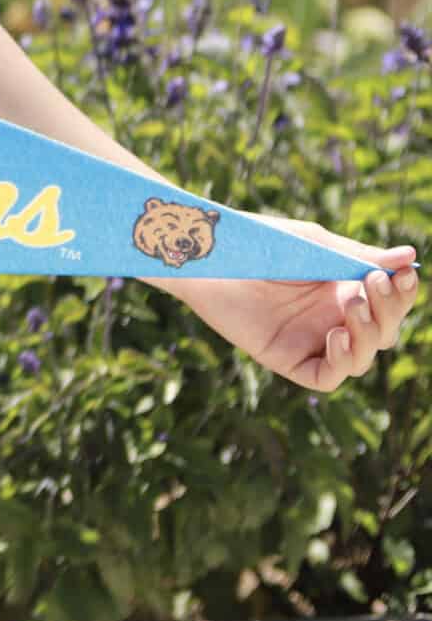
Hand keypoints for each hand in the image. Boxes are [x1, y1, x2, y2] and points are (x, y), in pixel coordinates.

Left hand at [168, 224, 416, 391]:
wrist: (208, 255)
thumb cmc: (257, 243)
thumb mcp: (314, 245)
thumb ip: (358, 256)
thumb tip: (411, 258)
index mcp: (343, 288)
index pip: (389, 302)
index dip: (402, 293)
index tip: (402, 275)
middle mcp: (332, 318)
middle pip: (383, 331)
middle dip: (388, 310)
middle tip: (372, 283)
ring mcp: (311, 340)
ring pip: (362, 356)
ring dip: (369, 334)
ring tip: (353, 305)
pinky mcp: (287, 358)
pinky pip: (327, 377)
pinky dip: (342, 362)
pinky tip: (337, 336)